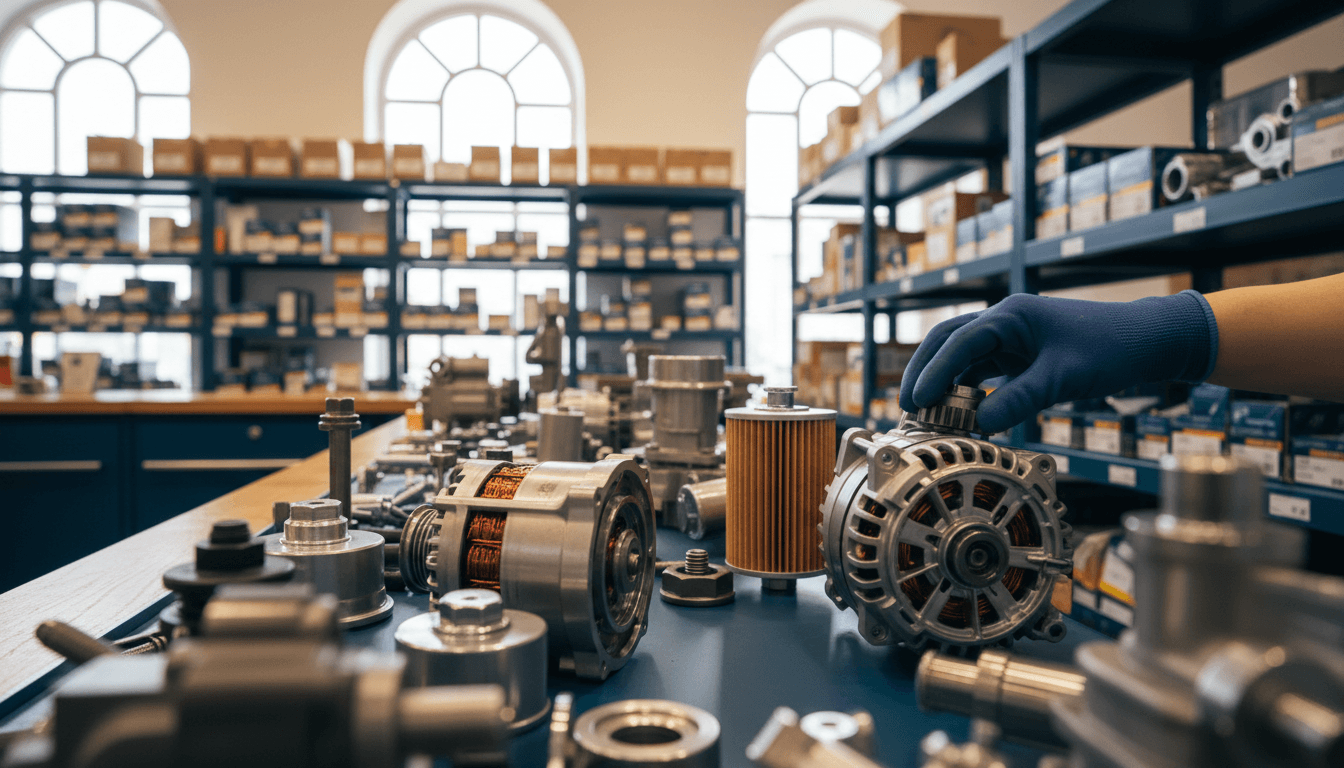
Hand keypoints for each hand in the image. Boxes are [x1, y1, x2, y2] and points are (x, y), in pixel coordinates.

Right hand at [899, 291, 1217, 432]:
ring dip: (943, 379)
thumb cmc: (1112, 348)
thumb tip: (981, 424)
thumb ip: (1020, 400)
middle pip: (948, 340)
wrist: (1150, 342)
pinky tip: (960, 409)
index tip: (916, 399)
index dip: (934, 372)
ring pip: (962, 354)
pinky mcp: (1022, 352)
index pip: (959, 342)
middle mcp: (1006, 320)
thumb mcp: (1064, 378)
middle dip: (924, 370)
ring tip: (926, 410)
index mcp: (1011, 315)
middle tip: (908, 404)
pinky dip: (966, 387)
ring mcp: (1013, 335)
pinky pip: (982, 367)